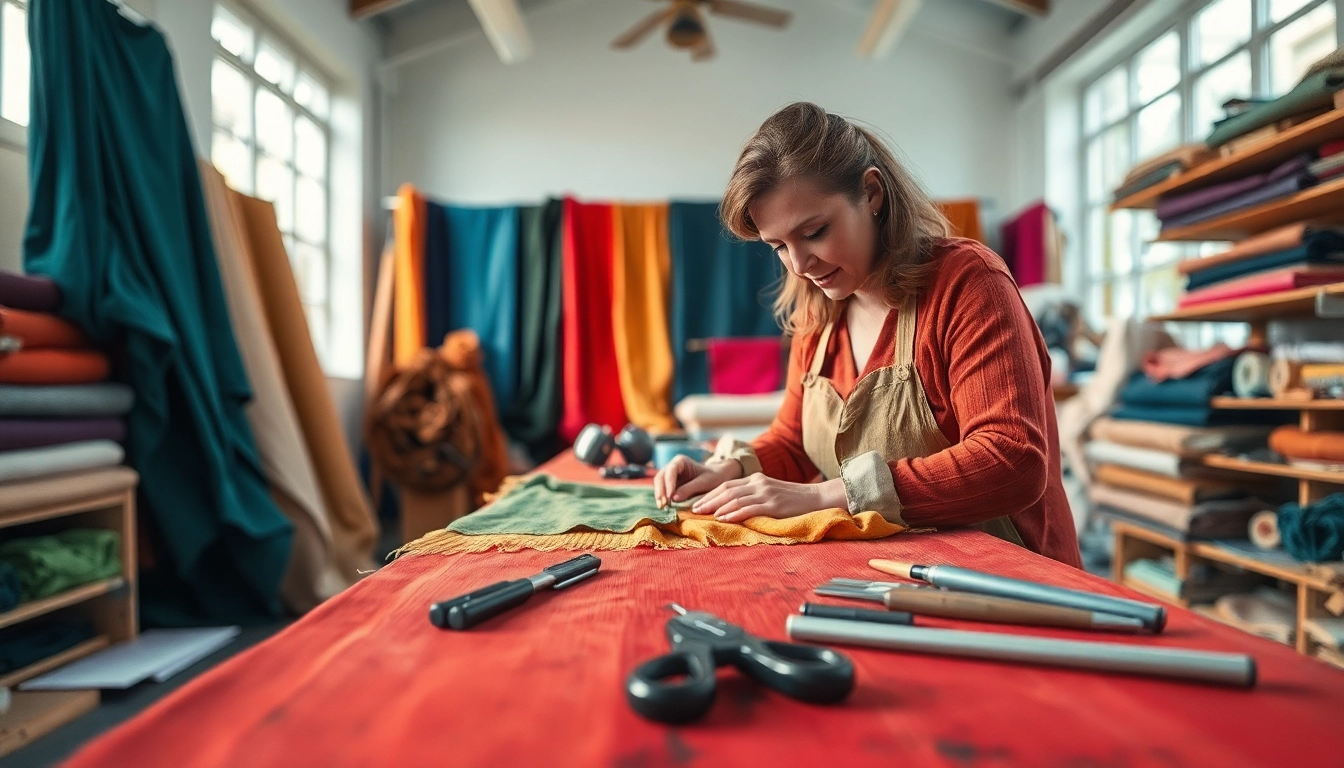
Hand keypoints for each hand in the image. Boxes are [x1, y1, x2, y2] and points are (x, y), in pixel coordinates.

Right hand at [653, 455, 742, 508]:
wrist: (716, 477)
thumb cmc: (712, 477)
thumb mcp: (704, 482)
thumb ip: (689, 489)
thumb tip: (673, 498)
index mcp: (681, 461)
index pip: (671, 471)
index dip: (668, 484)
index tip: (669, 497)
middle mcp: (672, 466)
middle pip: (660, 477)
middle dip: (660, 491)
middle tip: (662, 505)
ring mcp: (669, 475)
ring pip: (659, 483)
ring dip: (659, 495)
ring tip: (662, 507)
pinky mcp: (669, 484)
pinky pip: (662, 490)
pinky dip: (662, 497)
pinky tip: (663, 506)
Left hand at [692, 476, 848, 522]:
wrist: (816, 498)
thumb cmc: (791, 499)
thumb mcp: (769, 492)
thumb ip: (752, 496)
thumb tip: (730, 508)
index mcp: (755, 479)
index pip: (726, 485)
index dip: (709, 494)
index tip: (696, 502)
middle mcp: (758, 483)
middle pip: (726, 490)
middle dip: (708, 500)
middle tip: (692, 509)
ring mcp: (766, 493)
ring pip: (735, 498)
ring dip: (716, 507)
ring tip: (702, 514)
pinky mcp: (773, 505)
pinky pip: (749, 508)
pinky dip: (733, 513)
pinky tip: (722, 518)